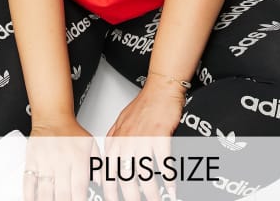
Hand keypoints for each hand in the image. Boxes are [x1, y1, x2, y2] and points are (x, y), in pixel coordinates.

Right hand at [24, 117, 100, 200]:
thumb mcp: (90, 144)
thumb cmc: (71, 132)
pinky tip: (33, 200)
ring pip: (45, 192)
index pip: (80, 187)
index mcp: (77, 157)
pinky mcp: (31, 162)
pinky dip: (30, 196)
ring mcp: (45, 162)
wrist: (52, 117)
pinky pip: (28, 183)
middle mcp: (61, 160)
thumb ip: (97, 164)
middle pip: (63, 194)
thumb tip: (102, 184)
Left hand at [103, 79, 185, 200]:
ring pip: (145, 175)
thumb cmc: (145, 104)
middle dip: (131, 198)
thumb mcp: (121, 122)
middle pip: (125, 179)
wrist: (161, 89)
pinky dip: (169, 180)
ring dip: (152, 194)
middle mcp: (127, 142)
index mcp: (116, 140)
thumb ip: (113, 140)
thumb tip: (107, 159)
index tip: (112, 200)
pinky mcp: (160, 138)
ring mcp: (143, 140)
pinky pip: (164, 164)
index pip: (108, 172)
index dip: (109, 191)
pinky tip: (172, 188)